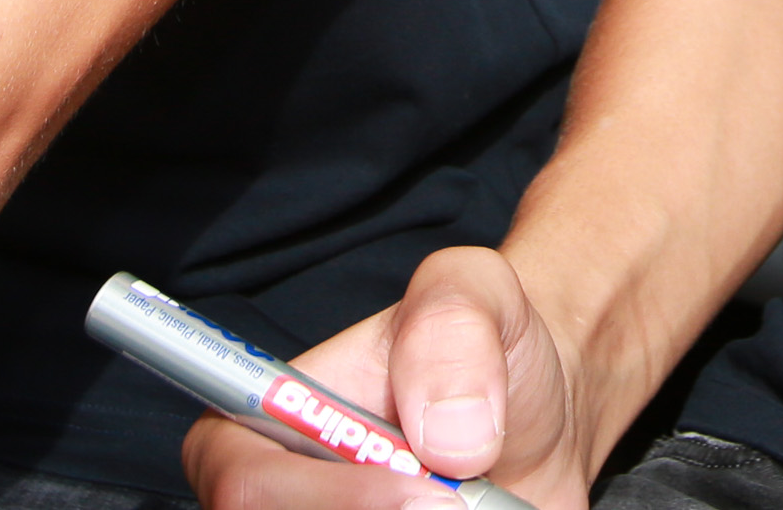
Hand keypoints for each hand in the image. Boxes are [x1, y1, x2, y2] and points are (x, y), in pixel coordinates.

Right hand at [185, 246, 601, 509]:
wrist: (540, 418)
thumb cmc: (488, 352)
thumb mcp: (477, 293)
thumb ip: (449, 328)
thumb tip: (445, 433)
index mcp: (263, 425)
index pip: (241, 484)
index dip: (325, 498)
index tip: (421, 488)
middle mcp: (283, 502)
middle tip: (464, 501)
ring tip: (481, 501)